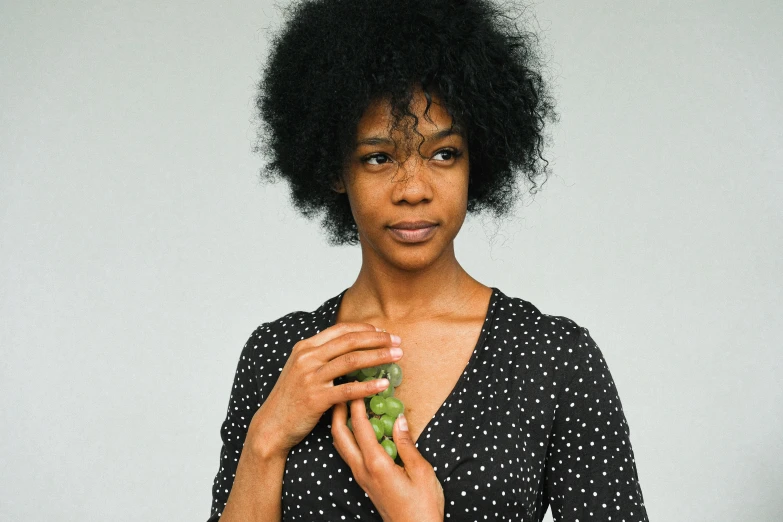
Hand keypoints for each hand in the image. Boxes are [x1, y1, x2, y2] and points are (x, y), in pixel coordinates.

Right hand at [246, 323, 402, 457]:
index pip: (341, 330)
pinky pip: (348, 390)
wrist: (272, 425)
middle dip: (378, 339)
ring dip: (379, 357)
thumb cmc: (291, 398)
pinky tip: (383, 384)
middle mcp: (307, 358)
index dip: (365, 329)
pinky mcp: (316, 398)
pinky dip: (368, 386)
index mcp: (305, 347)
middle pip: (350, 341)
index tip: (383, 332)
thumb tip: (351, 347)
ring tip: (397, 357)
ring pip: (352, 361)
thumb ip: (322, 356)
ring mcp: (311, 377)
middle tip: (398, 342)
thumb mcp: (301, 369)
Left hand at [331, 399, 444, 521]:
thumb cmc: (422, 505)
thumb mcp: (421, 471)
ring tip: (347, 405)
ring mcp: (361, 477)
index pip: (360, 427)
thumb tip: (398, 418)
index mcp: (376, 464)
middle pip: (339, 435)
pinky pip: (349, 454)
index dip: (357, 403)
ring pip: (341, 446)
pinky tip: (358, 430)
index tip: (358, 383)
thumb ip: (406, 443)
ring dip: (340, 424)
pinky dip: (348, 437)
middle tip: (343, 391)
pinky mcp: (364, 482)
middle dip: (338, 411)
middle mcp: (362, 469)